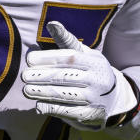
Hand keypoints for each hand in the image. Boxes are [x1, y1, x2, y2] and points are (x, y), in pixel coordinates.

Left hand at [22, 22, 136, 130]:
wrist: (115, 99)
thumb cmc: (91, 70)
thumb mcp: (85, 53)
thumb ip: (66, 40)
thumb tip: (51, 23)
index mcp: (95, 61)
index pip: (69, 58)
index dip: (48, 58)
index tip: (30, 59)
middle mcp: (97, 80)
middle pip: (64, 77)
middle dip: (41, 76)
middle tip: (24, 76)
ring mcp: (94, 99)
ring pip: (64, 94)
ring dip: (43, 93)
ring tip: (26, 90)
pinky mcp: (89, 115)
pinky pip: (67, 111)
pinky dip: (51, 108)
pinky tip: (38, 105)